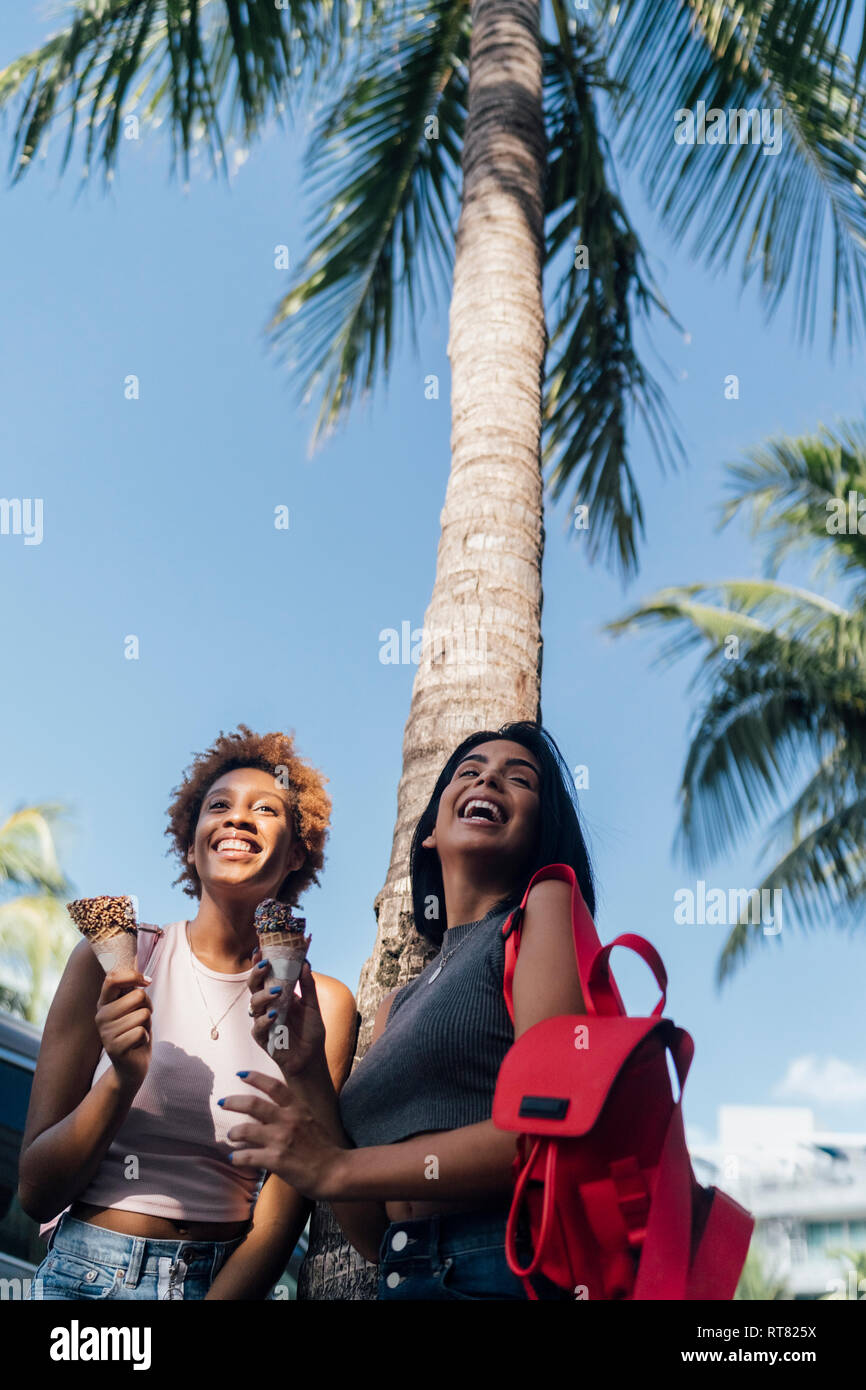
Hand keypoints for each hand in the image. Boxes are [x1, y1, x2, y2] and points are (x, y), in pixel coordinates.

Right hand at [94, 967, 151, 1091]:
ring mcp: (106, 1033)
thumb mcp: (133, 1007)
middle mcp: (101, 1016)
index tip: (146, 981)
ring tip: (137, 1032)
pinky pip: (141, 1032)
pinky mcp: (114, 1048)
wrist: (131, 1066)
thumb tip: (143, 978)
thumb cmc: (135, 1031)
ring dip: (147, 1024)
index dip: (133, 975)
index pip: (113, 978)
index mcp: (104, 1002)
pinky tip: (136, 1044)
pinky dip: (145, 1037)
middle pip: (138, 995)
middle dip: (147, 1006)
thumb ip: (132, 991)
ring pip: (143, 1014)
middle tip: (140, 1019)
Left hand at [221, 1071, 347, 1200]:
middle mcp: (288, 1120)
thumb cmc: (324, 1148)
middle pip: (253, 1104)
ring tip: (231, 1135)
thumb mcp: (311, 1121)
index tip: (240, 1074)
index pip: (273, 1086)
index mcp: (297, 1108)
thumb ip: (292, 1114)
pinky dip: (237, 1157)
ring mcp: (281, 1140)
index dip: (255, 1078)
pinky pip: (247, 1156)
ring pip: (245, 1130)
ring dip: (233, 1132)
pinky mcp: (275, 1160)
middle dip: (233, 1102)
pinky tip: (234, 1158)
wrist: (335, 1172)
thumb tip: (269, 1112)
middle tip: (222, 1102)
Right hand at [248, 950, 326, 1078]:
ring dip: (263, 995)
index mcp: (278, 995)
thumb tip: (306, 963)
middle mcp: (267, 1006)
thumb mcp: (313, 1006)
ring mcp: (263, 1021)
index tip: (261, 949)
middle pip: (254, 986)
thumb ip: (308, 987)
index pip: (265, 976)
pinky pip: (257, 1027)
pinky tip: (274, 1014)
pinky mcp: (262, 1038)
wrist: (311, 1059)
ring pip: (253, 1004)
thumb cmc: (311, 1032)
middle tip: (265, 964)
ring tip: (277, 991)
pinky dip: (264, 1020)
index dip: (260, 963)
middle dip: (256, 974)